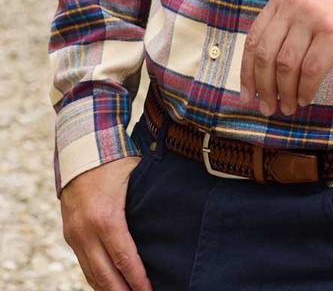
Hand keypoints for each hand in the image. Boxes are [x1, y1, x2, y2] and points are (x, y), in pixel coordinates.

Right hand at [60, 157, 152, 290]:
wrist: (80, 148)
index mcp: (106, 217)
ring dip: (108, 290)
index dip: (137, 280)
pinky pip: (83, 263)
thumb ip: (148, 201)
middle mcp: (86, 230)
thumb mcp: (135, 177)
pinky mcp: (69, 234)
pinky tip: (110, 285)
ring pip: (90, 274)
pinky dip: (96, 278)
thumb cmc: (114, 160)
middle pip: (104, 275)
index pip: (124, 259)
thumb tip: (171, 219)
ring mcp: (74, 234)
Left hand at [239, 0, 332, 116]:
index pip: (254, 39)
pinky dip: (305, 89)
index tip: (247, 96)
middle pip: (266, 55)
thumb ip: (285, 25)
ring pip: (287, 65)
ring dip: (285, 93)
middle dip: (264, 88)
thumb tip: (264, 72)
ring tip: (288, 107)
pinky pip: (311, 69)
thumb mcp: (306, 3)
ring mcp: (313, 17)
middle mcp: (293, 4)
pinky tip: (305, 98)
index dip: (247, 72)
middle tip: (268, 108)